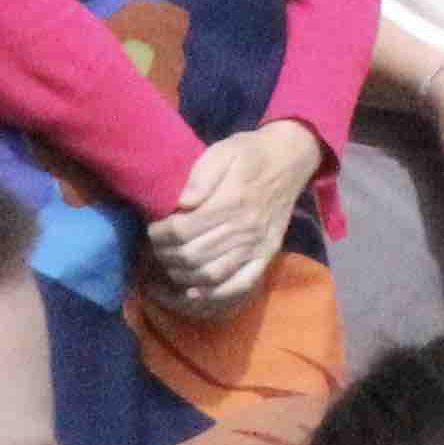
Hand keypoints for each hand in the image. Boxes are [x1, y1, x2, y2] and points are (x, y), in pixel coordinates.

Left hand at [147, 122, 323, 310]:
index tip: (152, 228)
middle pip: (192, 255)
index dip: (159, 234)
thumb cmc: (250, 154)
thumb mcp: (223, 151)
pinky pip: (240, 284)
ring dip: (182, 274)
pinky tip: (195, 291)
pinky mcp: (267, 254)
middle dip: (165, 255)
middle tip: (156, 247)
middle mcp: (246, 228)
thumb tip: (183, 203)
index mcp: (233, 201)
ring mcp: (258, 245)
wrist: (291, 159)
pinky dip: (215, 293)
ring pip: (210, 274)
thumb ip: (201, 174)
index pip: (183, 230)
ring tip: (170, 262)